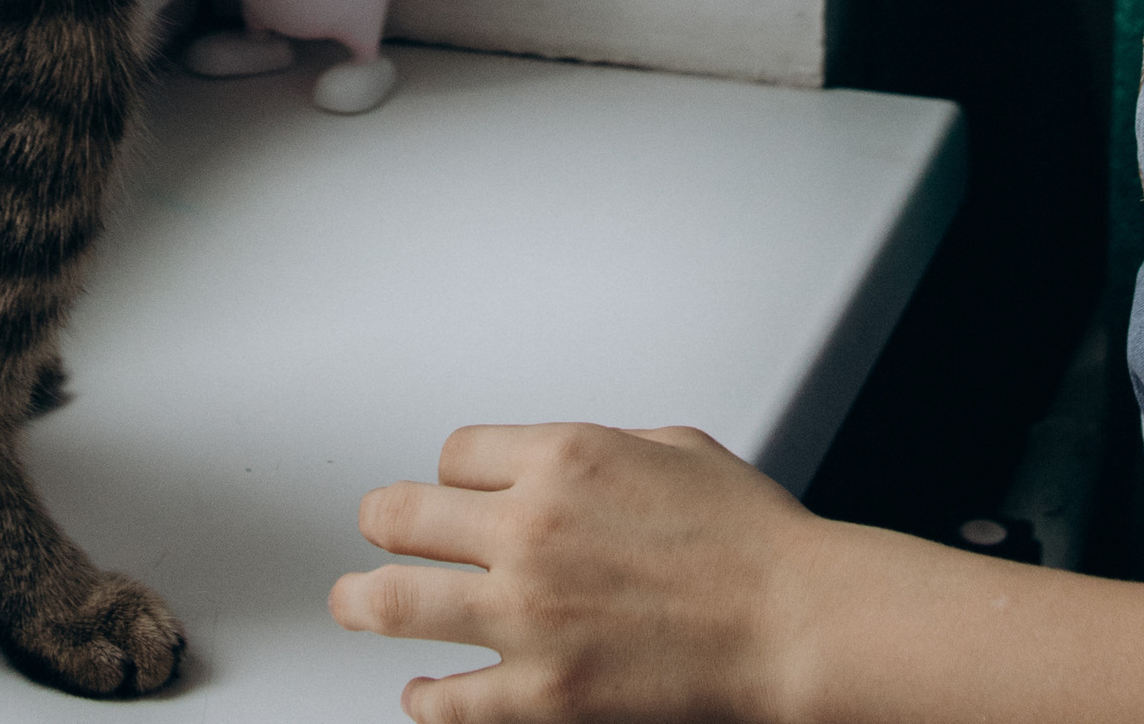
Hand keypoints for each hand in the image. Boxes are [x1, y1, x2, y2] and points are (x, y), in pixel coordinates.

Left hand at [331, 421, 811, 723]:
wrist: (793, 622)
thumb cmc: (749, 539)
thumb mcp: (667, 446)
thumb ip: (595, 449)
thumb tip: (555, 464)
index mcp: (562, 456)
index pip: (454, 454)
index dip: (451, 473)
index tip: (450, 488)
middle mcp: (531, 527)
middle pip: (403, 515)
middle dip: (380, 522)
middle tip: (372, 532)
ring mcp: (529, 615)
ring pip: (397, 601)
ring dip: (362, 601)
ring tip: (350, 604)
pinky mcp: (545, 694)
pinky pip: (451, 702)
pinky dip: (425, 701)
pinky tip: (419, 697)